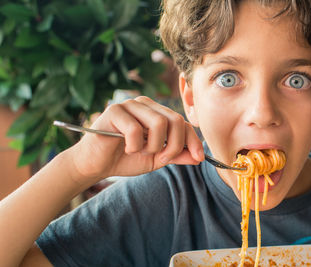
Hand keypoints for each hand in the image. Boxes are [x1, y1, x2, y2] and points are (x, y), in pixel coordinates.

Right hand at [68, 96, 203, 182]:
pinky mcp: (114, 111)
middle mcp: (145, 104)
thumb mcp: (156, 159)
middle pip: (175, 120)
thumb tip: (199, 157)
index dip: (193, 140)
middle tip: (162, 158)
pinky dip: (135, 146)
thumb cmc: (126, 159)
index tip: (199, 159)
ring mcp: (129, 105)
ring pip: (159, 123)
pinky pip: (136, 129)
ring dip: (154, 146)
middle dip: (174, 145)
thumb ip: (176, 155)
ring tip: (141, 152)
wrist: (96, 165)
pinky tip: (127, 149)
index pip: (182, 122)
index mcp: (156, 112)